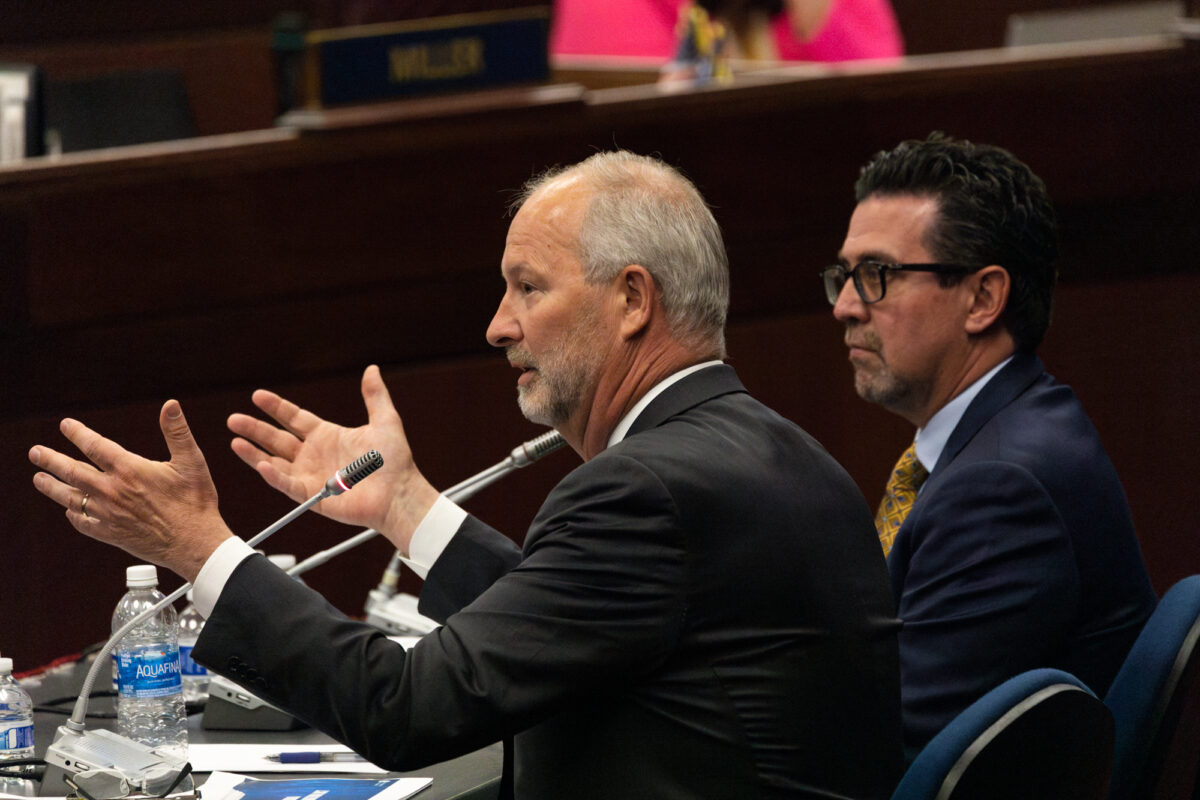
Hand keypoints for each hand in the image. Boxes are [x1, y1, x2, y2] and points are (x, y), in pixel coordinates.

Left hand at [29, 400, 233, 582]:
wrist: (194, 543)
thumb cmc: (195, 502)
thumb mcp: (191, 461)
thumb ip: (177, 431)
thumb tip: (170, 404)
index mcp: (130, 470)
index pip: (95, 446)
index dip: (78, 433)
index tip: (65, 426)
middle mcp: (112, 491)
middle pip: (72, 470)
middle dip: (51, 460)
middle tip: (35, 453)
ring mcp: (108, 514)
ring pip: (70, 497)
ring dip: (51, 486)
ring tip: (38, 479)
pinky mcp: (109, 533)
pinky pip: (82, 522)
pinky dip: (72, 514)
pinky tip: (68, 511)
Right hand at [226, 365, 437, 553]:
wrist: (399, 494)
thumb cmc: (395, 462)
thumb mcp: (385, 421)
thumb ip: (375, 396)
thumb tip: (372, 369)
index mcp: (328, 436)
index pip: (294, 418)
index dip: (276, 407)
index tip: (257, 396)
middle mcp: (315, 455)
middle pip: (277, 439)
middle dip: (255, 428)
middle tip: (233, 419)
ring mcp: (311, 476)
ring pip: (275, 462)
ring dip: (254, 453)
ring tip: (235, 441)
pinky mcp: (313, 497)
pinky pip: (288, 485)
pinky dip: (274, 475)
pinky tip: (260, 464)